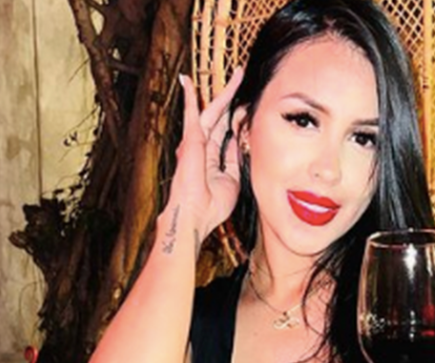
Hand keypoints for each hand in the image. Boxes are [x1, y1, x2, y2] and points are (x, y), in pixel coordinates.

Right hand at [169, 68, 243, 238]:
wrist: (195, 216)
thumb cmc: (211, 206)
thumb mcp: (232, 180)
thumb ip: (233, 160)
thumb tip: (239, 142)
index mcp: (210, 159)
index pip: (224, 132)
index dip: (235, 118)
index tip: (246, 106)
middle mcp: (200, 148)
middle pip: (219, 117)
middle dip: (230, 97)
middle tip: (241, 77)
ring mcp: (194, 143)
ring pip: (211, 111)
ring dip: (223, 93)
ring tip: (236, 75)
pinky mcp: (190, 140)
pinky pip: (191, 114)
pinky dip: (189, 97)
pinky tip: (187, 81)